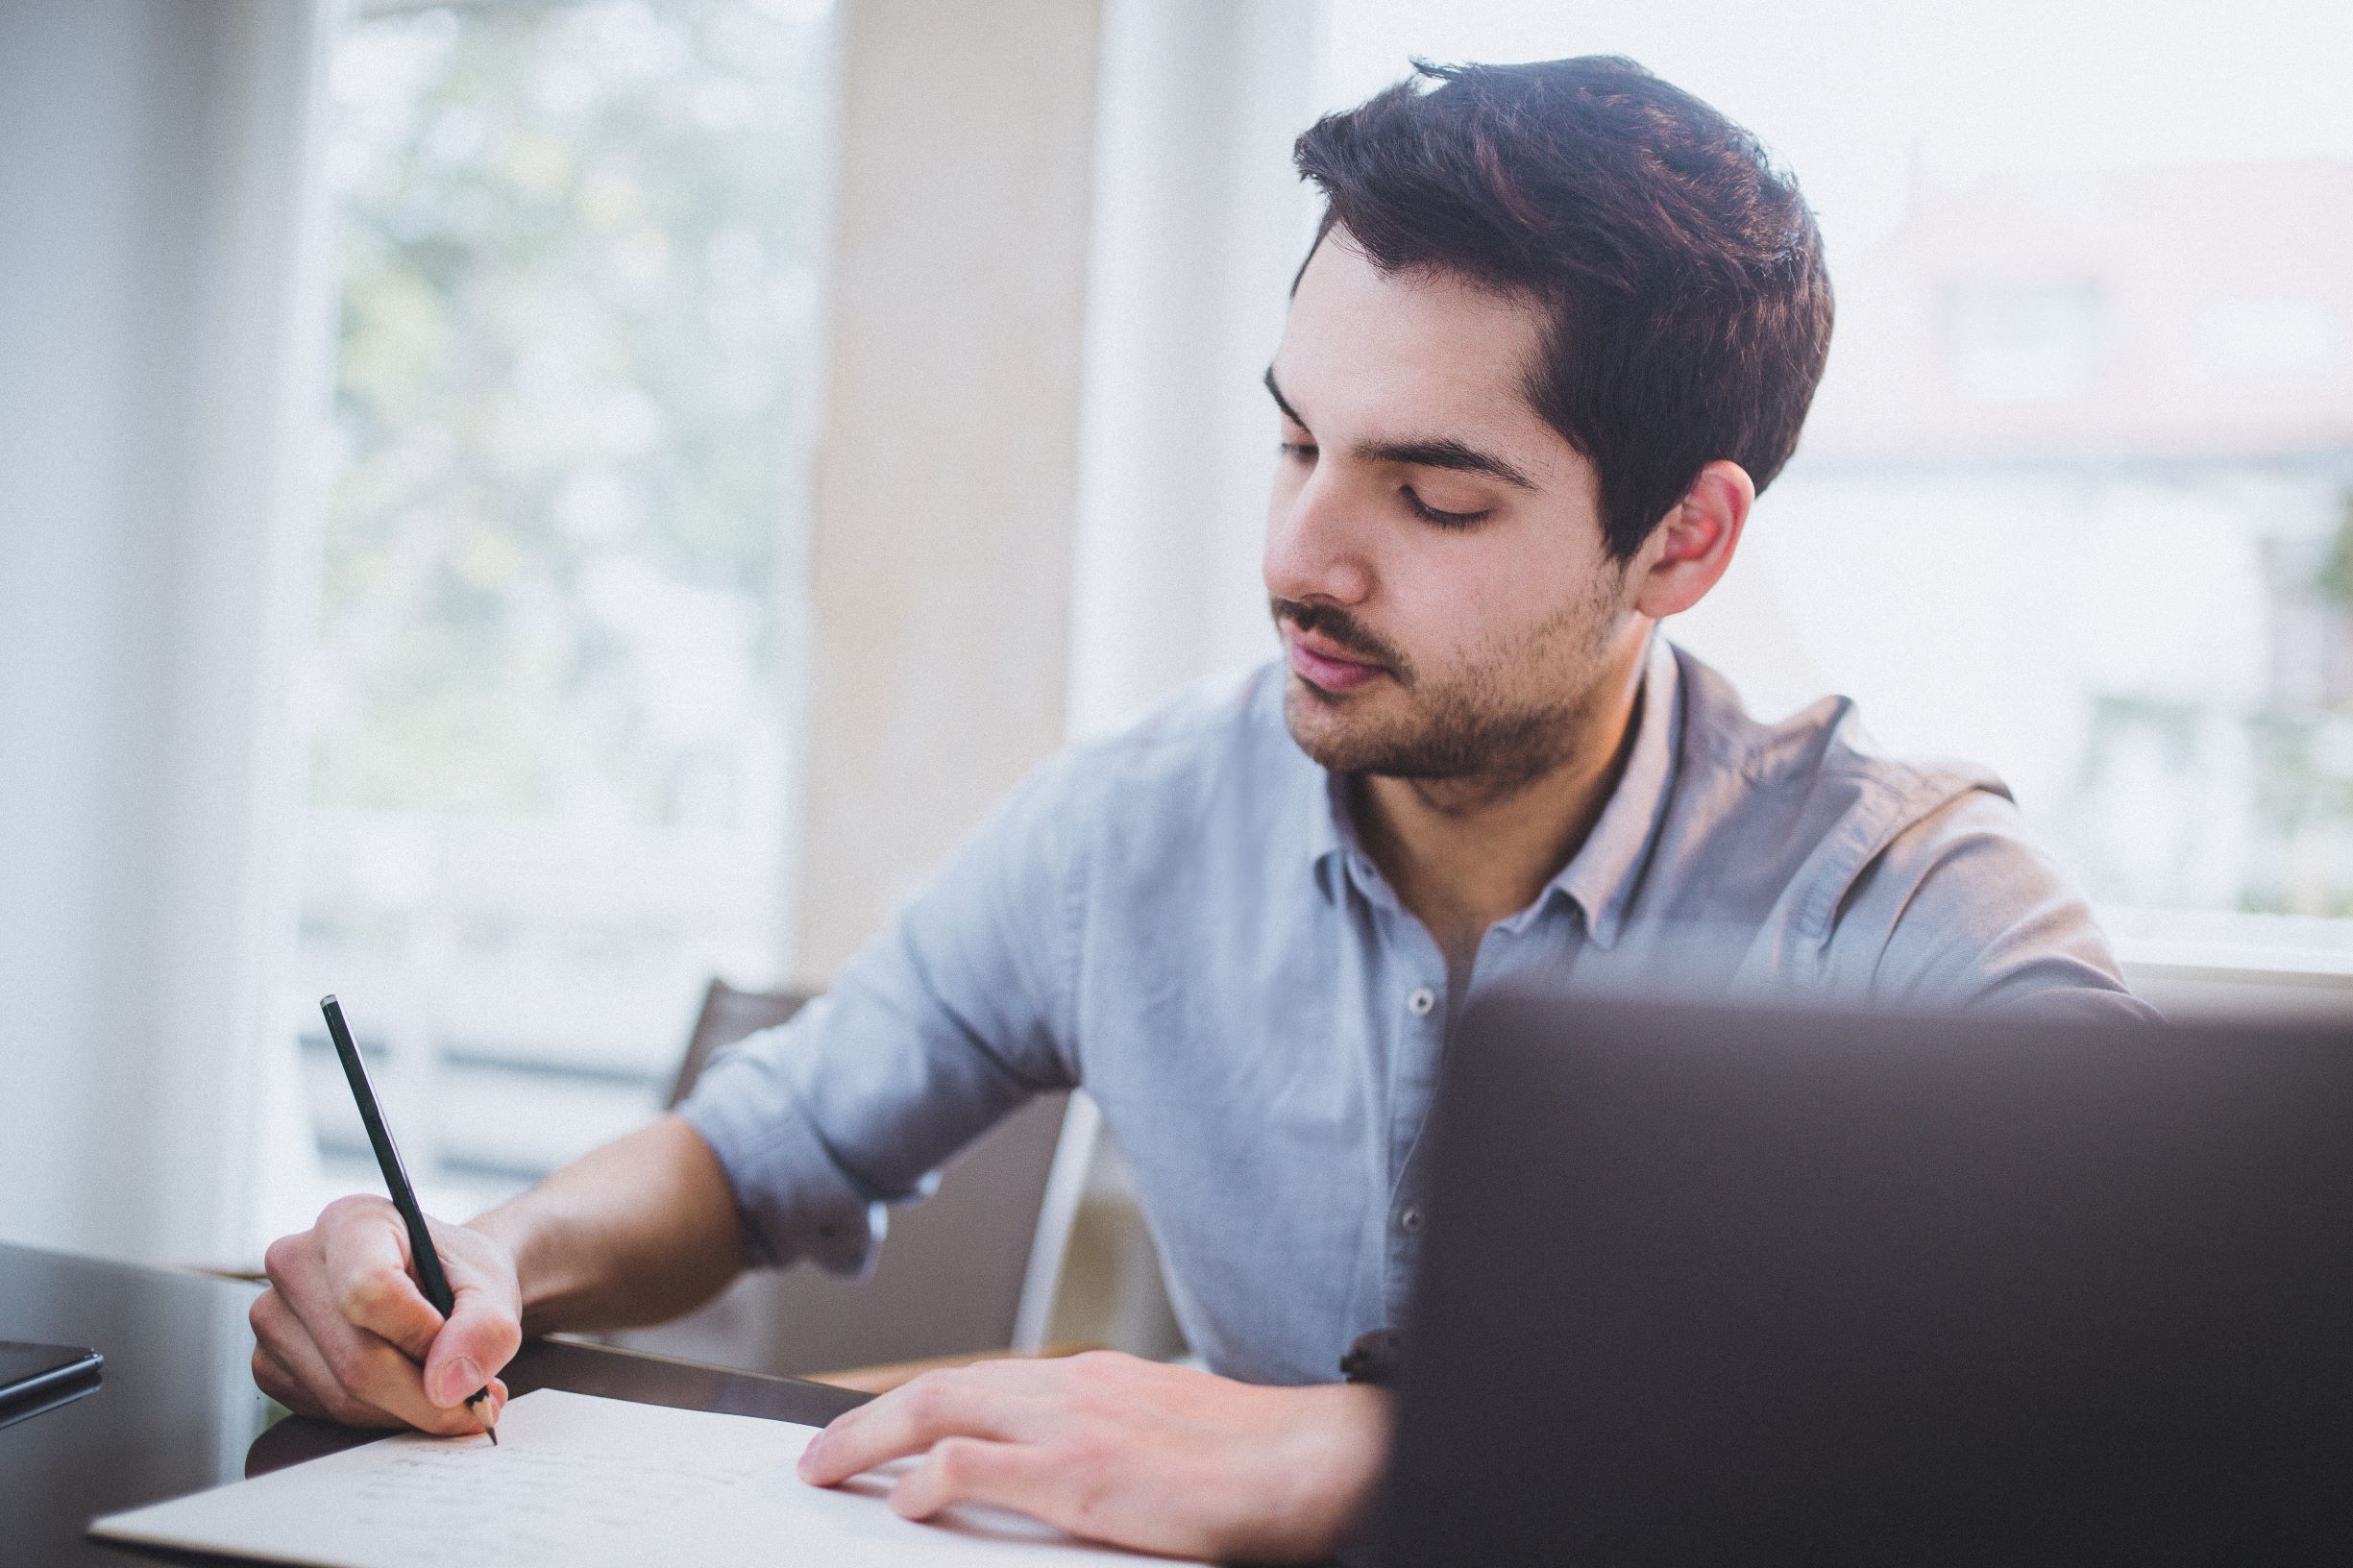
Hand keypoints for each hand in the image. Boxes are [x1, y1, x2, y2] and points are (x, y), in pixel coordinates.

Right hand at [250, 1194, 520, 1435]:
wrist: (436, 1283)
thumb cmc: (458, 1276)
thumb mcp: (493, 1287)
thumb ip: (487, 1328)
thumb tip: (449, 1385)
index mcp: (350, 1221)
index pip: (369, 1290)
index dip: (422, 1336)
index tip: (462, 1353)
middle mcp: (295, 1262)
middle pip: (357, 1358)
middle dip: (426, 1394)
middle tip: (476, 1400)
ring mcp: (272, 1315)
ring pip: (343, 1395)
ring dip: (407, 1409)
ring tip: (446, 1386)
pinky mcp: (268, 1363)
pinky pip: (327, 1412)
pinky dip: (379, 1416)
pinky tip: (405, 1389)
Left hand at [795, 1351, 1391, 1561]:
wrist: (1308, 1460)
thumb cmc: (1248, 1459)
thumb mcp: (1157, 1433)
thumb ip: (1100, 1442)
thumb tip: (1056, 1471)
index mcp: (1090, 1382)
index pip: (981, 1382)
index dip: (918, 1406)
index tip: (878, 1430)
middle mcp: (1072, 1388)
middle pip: (945, 1387)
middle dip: (872, 1419)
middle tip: (821, 1454)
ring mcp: (1073, 1426)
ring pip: (945, 1409)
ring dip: (875, 1437)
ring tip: (830, 1469)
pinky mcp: (1082, 1474)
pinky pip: (980, 1465)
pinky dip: (932, 1479)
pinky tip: (904, 1502)